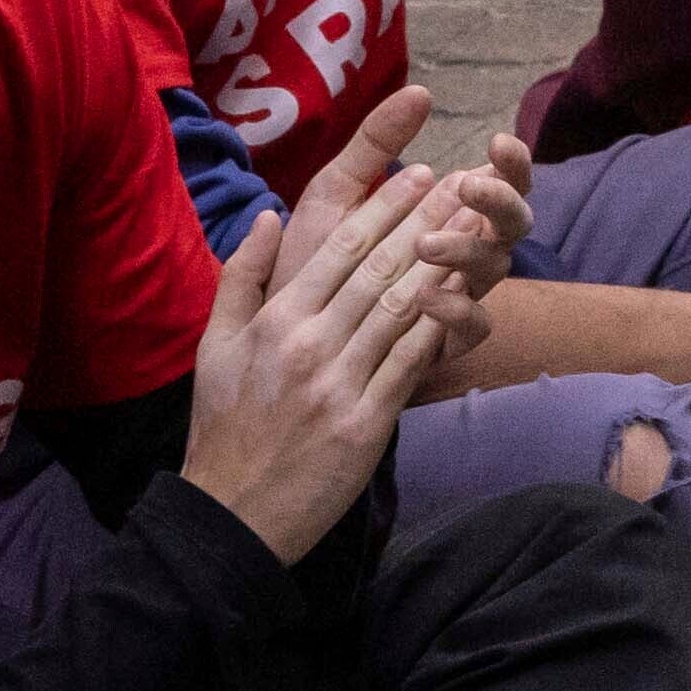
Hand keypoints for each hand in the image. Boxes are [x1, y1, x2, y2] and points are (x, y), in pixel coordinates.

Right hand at [182, 97, 475, 554]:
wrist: (232, 515)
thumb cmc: (223, 426)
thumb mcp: (214, 346)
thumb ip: (242, 276)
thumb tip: (269, 216)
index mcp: (276, 321)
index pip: (341, 248)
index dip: (385, 208)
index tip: (418, 176)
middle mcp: (311, 345)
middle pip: (381, 269)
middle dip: (426, 222)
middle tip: (463, 185)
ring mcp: (341, 385)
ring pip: (404, 308)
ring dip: (445, 264)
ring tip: (475, 229)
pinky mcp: (367, 425)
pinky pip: (412, 364)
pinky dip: (442, 327)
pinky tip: (467, 298)